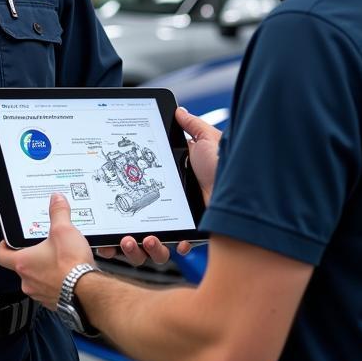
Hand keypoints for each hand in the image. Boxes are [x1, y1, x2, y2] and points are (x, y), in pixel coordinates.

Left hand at [0, 193, 92, 308]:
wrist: (88, 291)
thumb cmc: (71, 266)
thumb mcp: (64, 230)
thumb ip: (58, 213)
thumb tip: (56, 200)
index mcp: (24, 262)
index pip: (1, 255)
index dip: (3, 246)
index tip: (8, 241)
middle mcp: (28, 281)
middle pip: (22, 266)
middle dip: (32, 256)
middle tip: (43, 246)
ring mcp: (40, 293)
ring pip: (37, 279)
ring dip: (45, 269)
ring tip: (59, 259)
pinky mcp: (53, 301)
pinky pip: (50, 289)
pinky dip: (56, 281)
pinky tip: (69, 273)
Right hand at [95, 106, 219, 267]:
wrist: (248, 187)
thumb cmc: (225, 163)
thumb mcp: (207, 139)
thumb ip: (192, 126)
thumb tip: (180, 111)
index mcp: (173, 180)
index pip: (141, 194)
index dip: (125, 204)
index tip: (113, 209)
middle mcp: (174, 202)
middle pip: (143, 226)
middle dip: (128, 240)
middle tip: (124, 236)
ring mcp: (184, 219)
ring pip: (156, 244)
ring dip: (144, 249)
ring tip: (144, 240)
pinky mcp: (196, 232)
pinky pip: (179, 245)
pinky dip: (174, 248)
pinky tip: (179, 243)